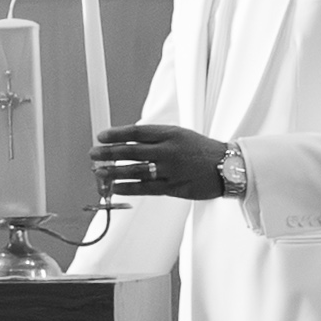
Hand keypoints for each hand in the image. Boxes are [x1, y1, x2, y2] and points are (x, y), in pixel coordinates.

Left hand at [90, 122, 226, 200]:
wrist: (227, 166)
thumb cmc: (200, 149)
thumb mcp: (179, 135)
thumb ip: (155, 138)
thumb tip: (127, 142)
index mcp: (170, 134)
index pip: (137, 132)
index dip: (116, 134)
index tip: (101, 136)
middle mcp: (168, 151)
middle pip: (132, 151)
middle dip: (109, 153)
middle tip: (93, 154)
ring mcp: (171, 170)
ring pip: (136, 171)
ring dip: (114, 172)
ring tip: (99, 172)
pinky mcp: (174, 188)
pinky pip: (146, 188)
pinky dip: (129, 188)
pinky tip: (116, 187)